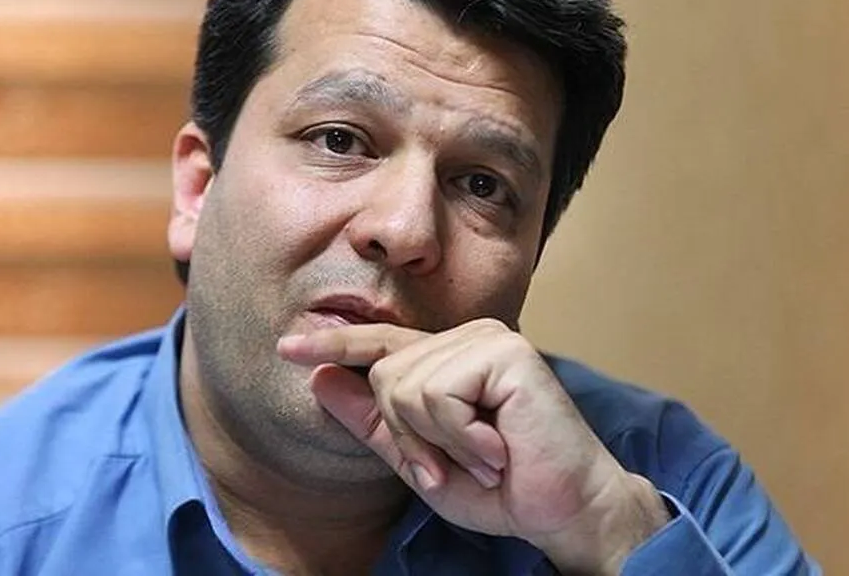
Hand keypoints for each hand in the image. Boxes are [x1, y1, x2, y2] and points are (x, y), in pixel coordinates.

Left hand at [277, 319, 670, 573]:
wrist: (562, 511)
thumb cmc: (499, 488)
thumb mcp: (419, 460)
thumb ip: (372, 421)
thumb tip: (318, 379)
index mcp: (448, 356)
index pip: (379, 347)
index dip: (333, 345)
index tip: (285, 347)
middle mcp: (466, 337)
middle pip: (384, 375)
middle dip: (408, 436)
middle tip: (453, 464)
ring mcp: (487, 339)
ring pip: (404, 386)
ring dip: (437, 442)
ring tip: (482, 457)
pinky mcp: (505, 353)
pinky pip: (437, 395)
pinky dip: (459, 437)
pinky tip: (496, 448)